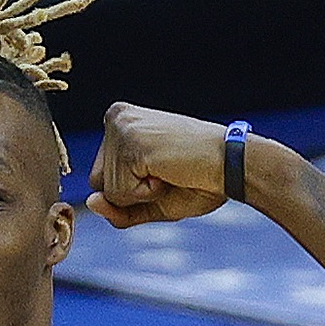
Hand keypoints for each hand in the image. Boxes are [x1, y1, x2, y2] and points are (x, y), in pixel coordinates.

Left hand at [86, 102, 226, 227]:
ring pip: (108, 192)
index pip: (100, 179)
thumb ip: (116, 208)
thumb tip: (91, 202)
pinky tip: (169, 171)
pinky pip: (121, 194)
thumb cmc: (197, 180)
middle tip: (167, 171)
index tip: (162, 170)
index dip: (131, 191)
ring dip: (142, 194)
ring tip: (170, 170)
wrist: (233, 166)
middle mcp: (115, 118)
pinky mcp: (130, 143)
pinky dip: (147, 194)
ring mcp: (121, 128)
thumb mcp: (149, 201)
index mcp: (119, 122)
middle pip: (98, 184)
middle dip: (132, 193)